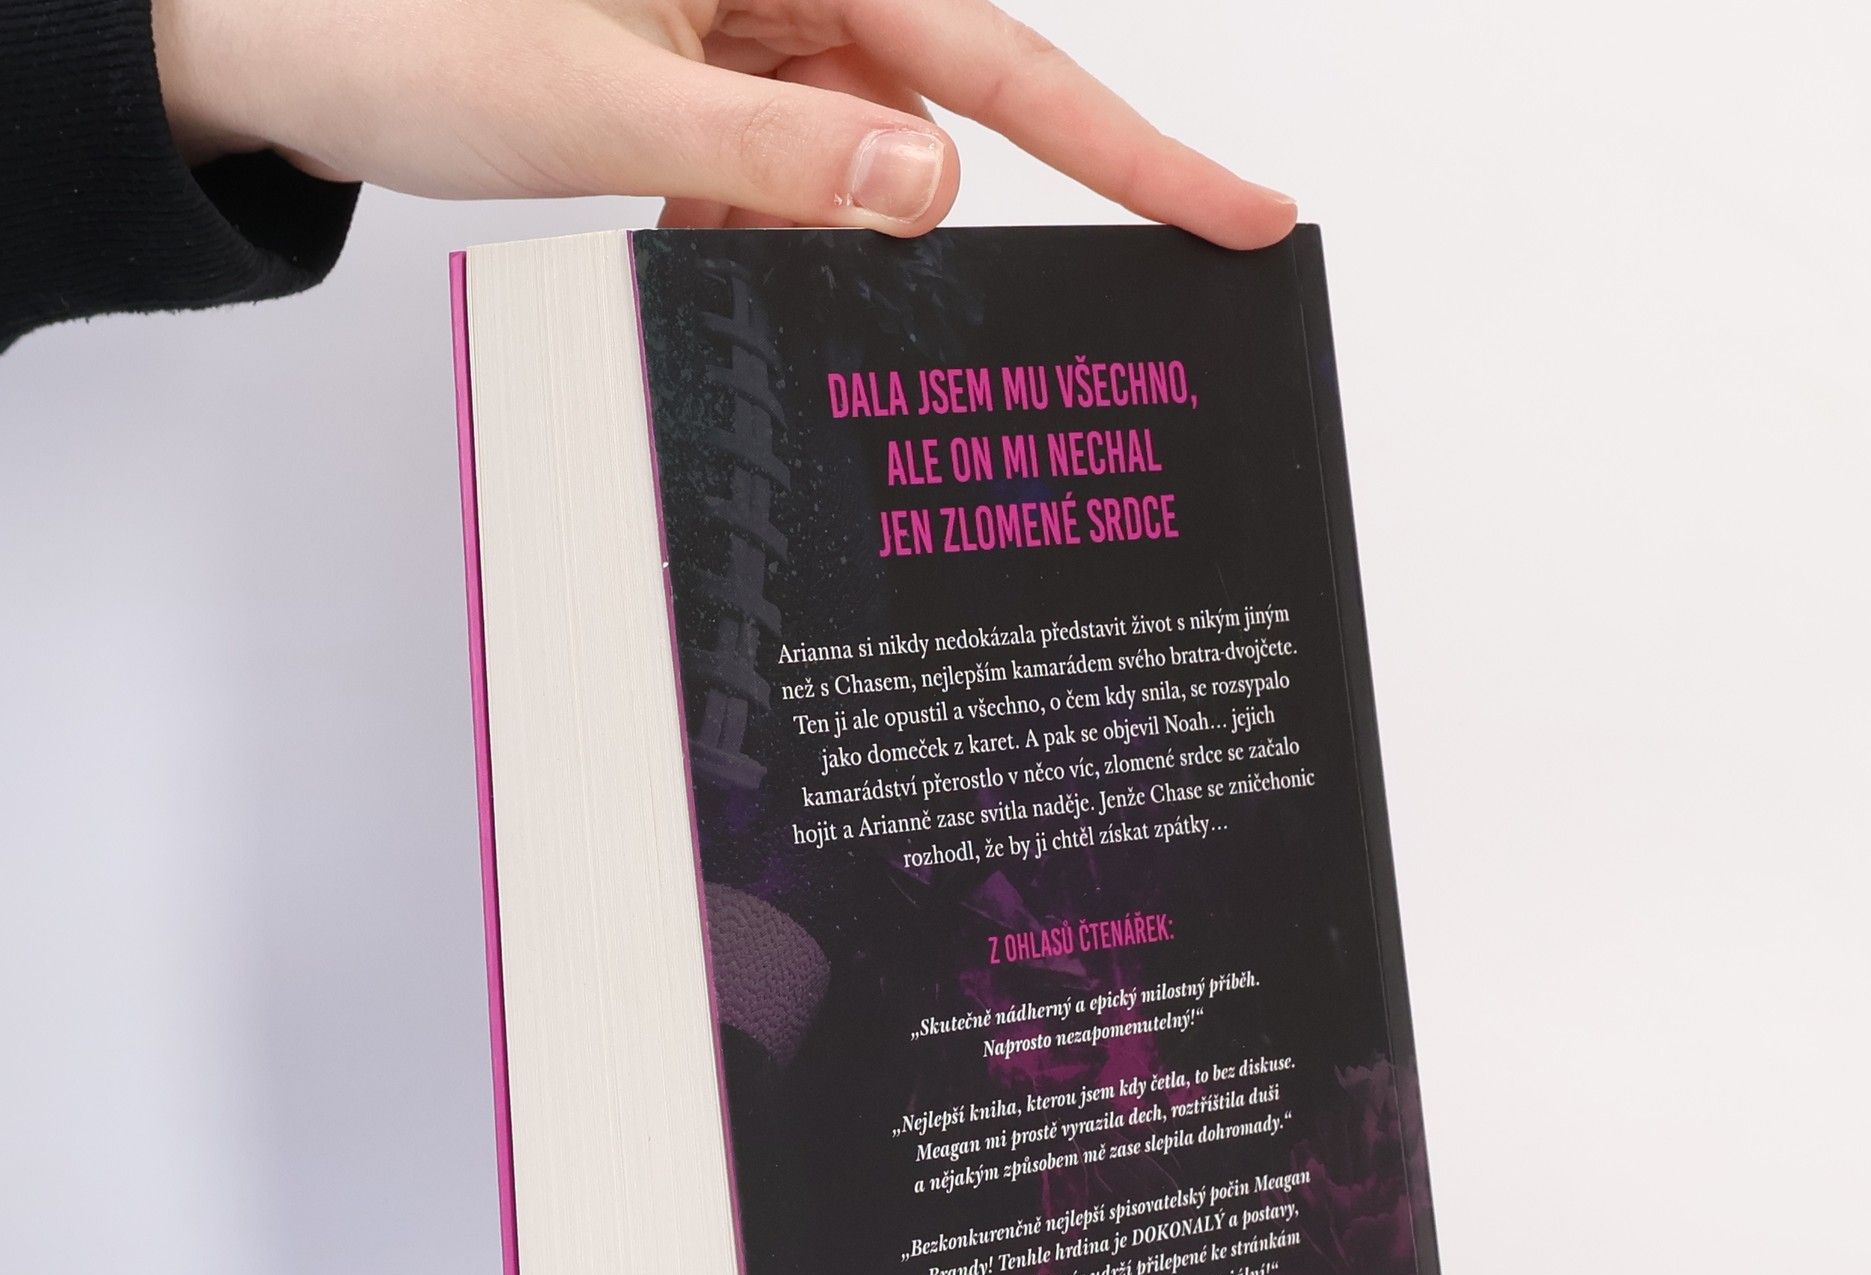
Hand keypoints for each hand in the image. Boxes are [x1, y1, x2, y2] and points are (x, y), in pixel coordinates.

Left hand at [152, 0, 1293, 247]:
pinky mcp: (706, 60)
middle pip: (932, 104)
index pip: (1000, 54)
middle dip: (902, 217)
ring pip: (851, 148)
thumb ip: (783, 154)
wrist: (269, 37)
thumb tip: (935, 192)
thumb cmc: (399, 27)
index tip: (1243, 212)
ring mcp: (744, 16)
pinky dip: (752, 216)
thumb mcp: (604, 102)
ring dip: (802, 227)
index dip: (1135, 145)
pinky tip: (686, 227)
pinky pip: (783, 156)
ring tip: (694, 232)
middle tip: (873, 293)